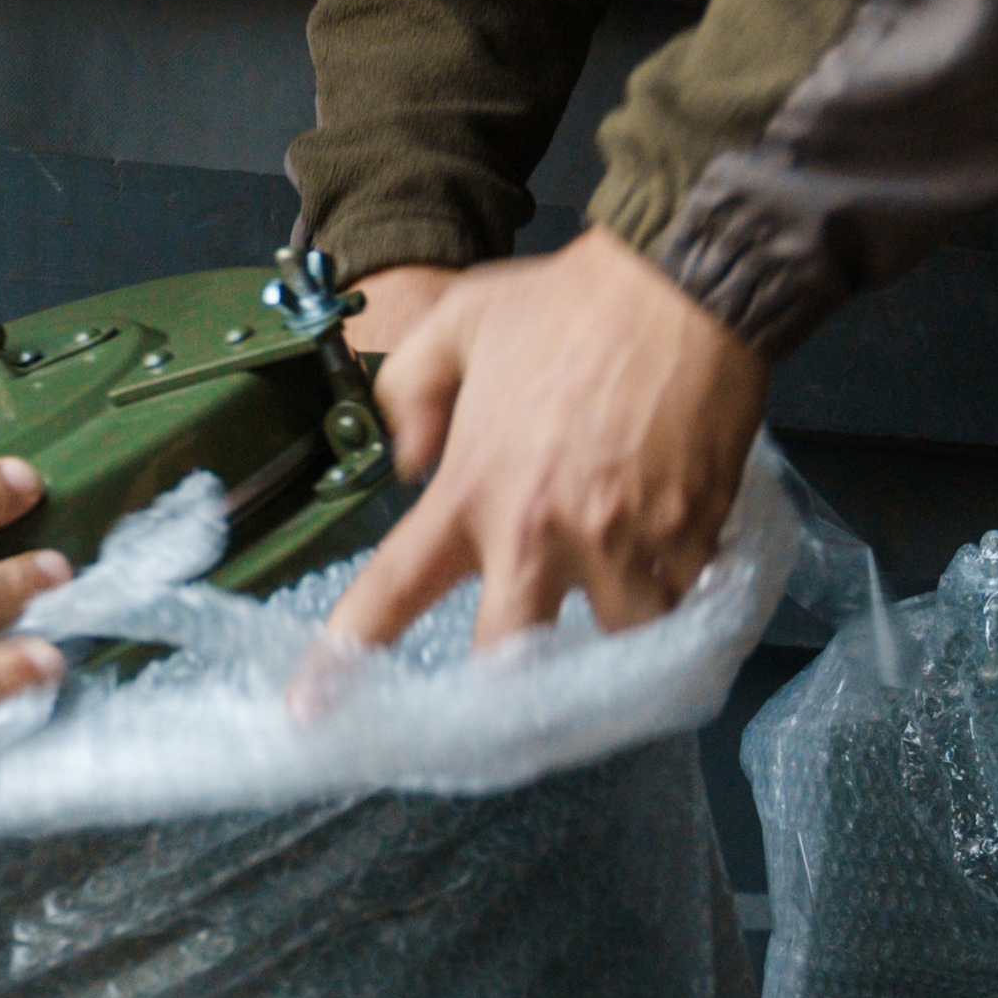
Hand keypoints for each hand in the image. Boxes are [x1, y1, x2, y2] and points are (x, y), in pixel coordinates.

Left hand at [325, 231, 767, 649]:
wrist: (686, 286)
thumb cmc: (570, 302)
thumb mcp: (458, 322)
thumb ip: (409, 393)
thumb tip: (404, 462)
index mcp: (471, 489)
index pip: (392, 591)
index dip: (344, 660)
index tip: (311, 711)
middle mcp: (538, 534)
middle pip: (505, 662)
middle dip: (506, 678)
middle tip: (514, 669)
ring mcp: (618, 546)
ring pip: (605, 641)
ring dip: (603, 625)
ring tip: (612, 580)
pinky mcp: (686, 543)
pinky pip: (674, 607)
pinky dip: (666, 592)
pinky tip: (665, 553)